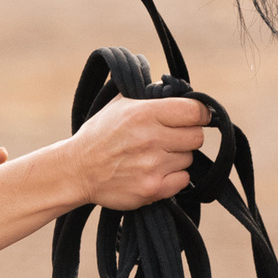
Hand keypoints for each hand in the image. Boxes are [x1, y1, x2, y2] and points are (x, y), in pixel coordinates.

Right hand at [63, 94, 210, 210]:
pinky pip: (183, 180)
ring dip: (178, 157)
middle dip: (187, 136)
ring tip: (155, 155)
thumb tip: (178, 88)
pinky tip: (157, 171)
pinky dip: (174, 177)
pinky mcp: (152, 189)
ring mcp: (153, 166)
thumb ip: (150, 93)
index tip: (196, 116)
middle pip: (197, 137)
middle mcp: (151, 139)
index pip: (195, 111)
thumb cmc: (101, 134)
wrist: (77, 170)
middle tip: (171, 138)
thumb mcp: (120, 103)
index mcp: (145, 113)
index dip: (200, 113)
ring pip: (189, 159)